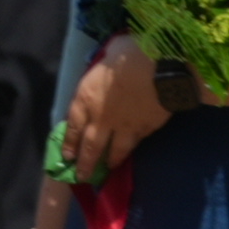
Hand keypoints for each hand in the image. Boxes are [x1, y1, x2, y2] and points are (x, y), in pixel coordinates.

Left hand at [61, 37, 170, 182]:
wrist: (161, 64)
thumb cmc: (131, 52)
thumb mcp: (108, 55)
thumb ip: (106, 66)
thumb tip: (109, 62)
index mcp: (86, 97)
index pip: (72, 126)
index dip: (69, 144)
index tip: (67, 157)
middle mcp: (101, 117)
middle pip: (90, 146)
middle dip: (85, 163)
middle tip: (83, 176)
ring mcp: (124, 126)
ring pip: (114, 151)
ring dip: (109, 162)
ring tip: (108, 169)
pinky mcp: (145, 129)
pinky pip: (136, 143)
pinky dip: (131, 150)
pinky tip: (130, 152)